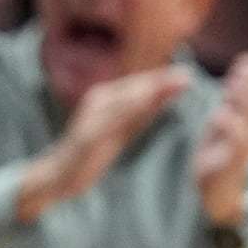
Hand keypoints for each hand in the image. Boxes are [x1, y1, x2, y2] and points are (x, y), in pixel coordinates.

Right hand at [16, 67, 189, 221]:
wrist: (60, 174)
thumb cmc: (95, 149)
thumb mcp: (122, 129)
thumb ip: (141, 113)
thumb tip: (166, 95)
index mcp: (107, 98)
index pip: (139, 85)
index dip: (162, 79)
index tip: (186, 74)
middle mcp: (99, 101)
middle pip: (134, 89)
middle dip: (160, 82)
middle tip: (186, 76)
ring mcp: (92, 117)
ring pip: (124, 101)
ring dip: (148, 92)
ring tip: (170, 87)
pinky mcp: (87, 135)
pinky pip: (110, 122)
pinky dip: (127, 111)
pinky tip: (144, 106)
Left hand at [193, 52, 247, 224]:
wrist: (217, 185)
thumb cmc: (225, 142)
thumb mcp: (237, 113)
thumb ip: (244, 90)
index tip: (243, 66)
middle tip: (232, 81)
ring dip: (240, 100)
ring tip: (226, 96)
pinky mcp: (235, 160)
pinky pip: (240, 137)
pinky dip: (229, 121)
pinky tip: (219, 115)